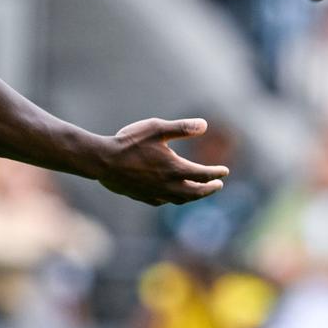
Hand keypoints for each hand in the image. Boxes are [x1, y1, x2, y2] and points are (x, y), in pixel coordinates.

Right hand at [95, 118, 229, 205]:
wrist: (103, 161)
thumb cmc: (129, 142)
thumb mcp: (157, 128)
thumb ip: (181, 127)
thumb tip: (204, 125)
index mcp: (175, 168)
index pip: (203, 174)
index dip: (216, 172)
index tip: (225, 171)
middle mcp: (168, 185)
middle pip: (196, 192)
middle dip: (209, 189)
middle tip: (218, 186)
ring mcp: (156, 194)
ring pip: (181, 200)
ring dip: (194, 197)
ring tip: (199, 192)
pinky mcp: (143, 197)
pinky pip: (164, 202)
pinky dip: (174, 199)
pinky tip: (173, 196)